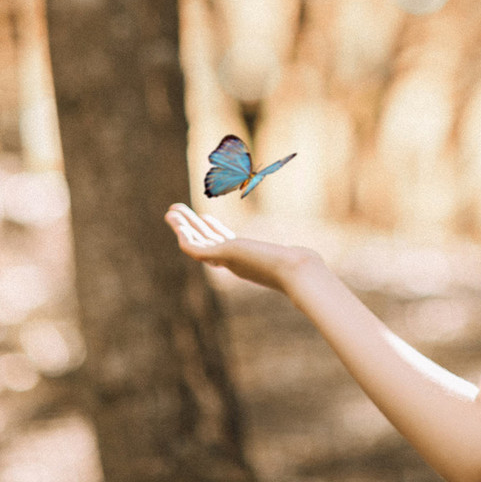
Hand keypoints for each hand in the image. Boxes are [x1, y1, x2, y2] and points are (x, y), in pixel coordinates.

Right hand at [164, 203, 320, 292]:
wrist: (294, 271)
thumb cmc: (298, 267)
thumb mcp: (293, 258)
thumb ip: (296, 258)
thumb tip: (310, 258)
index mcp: (244, 260)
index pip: (222, 243)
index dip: (211, 230)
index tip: (204, 216)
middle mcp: (231, 261)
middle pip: (205, 241)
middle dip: (190, 226)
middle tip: (176, 211)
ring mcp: (225, 259)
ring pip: (195, 242)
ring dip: (182, 226)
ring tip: (170, 210)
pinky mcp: (222, 256)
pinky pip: (193, 247)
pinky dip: (183, 235)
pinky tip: (176, 222)